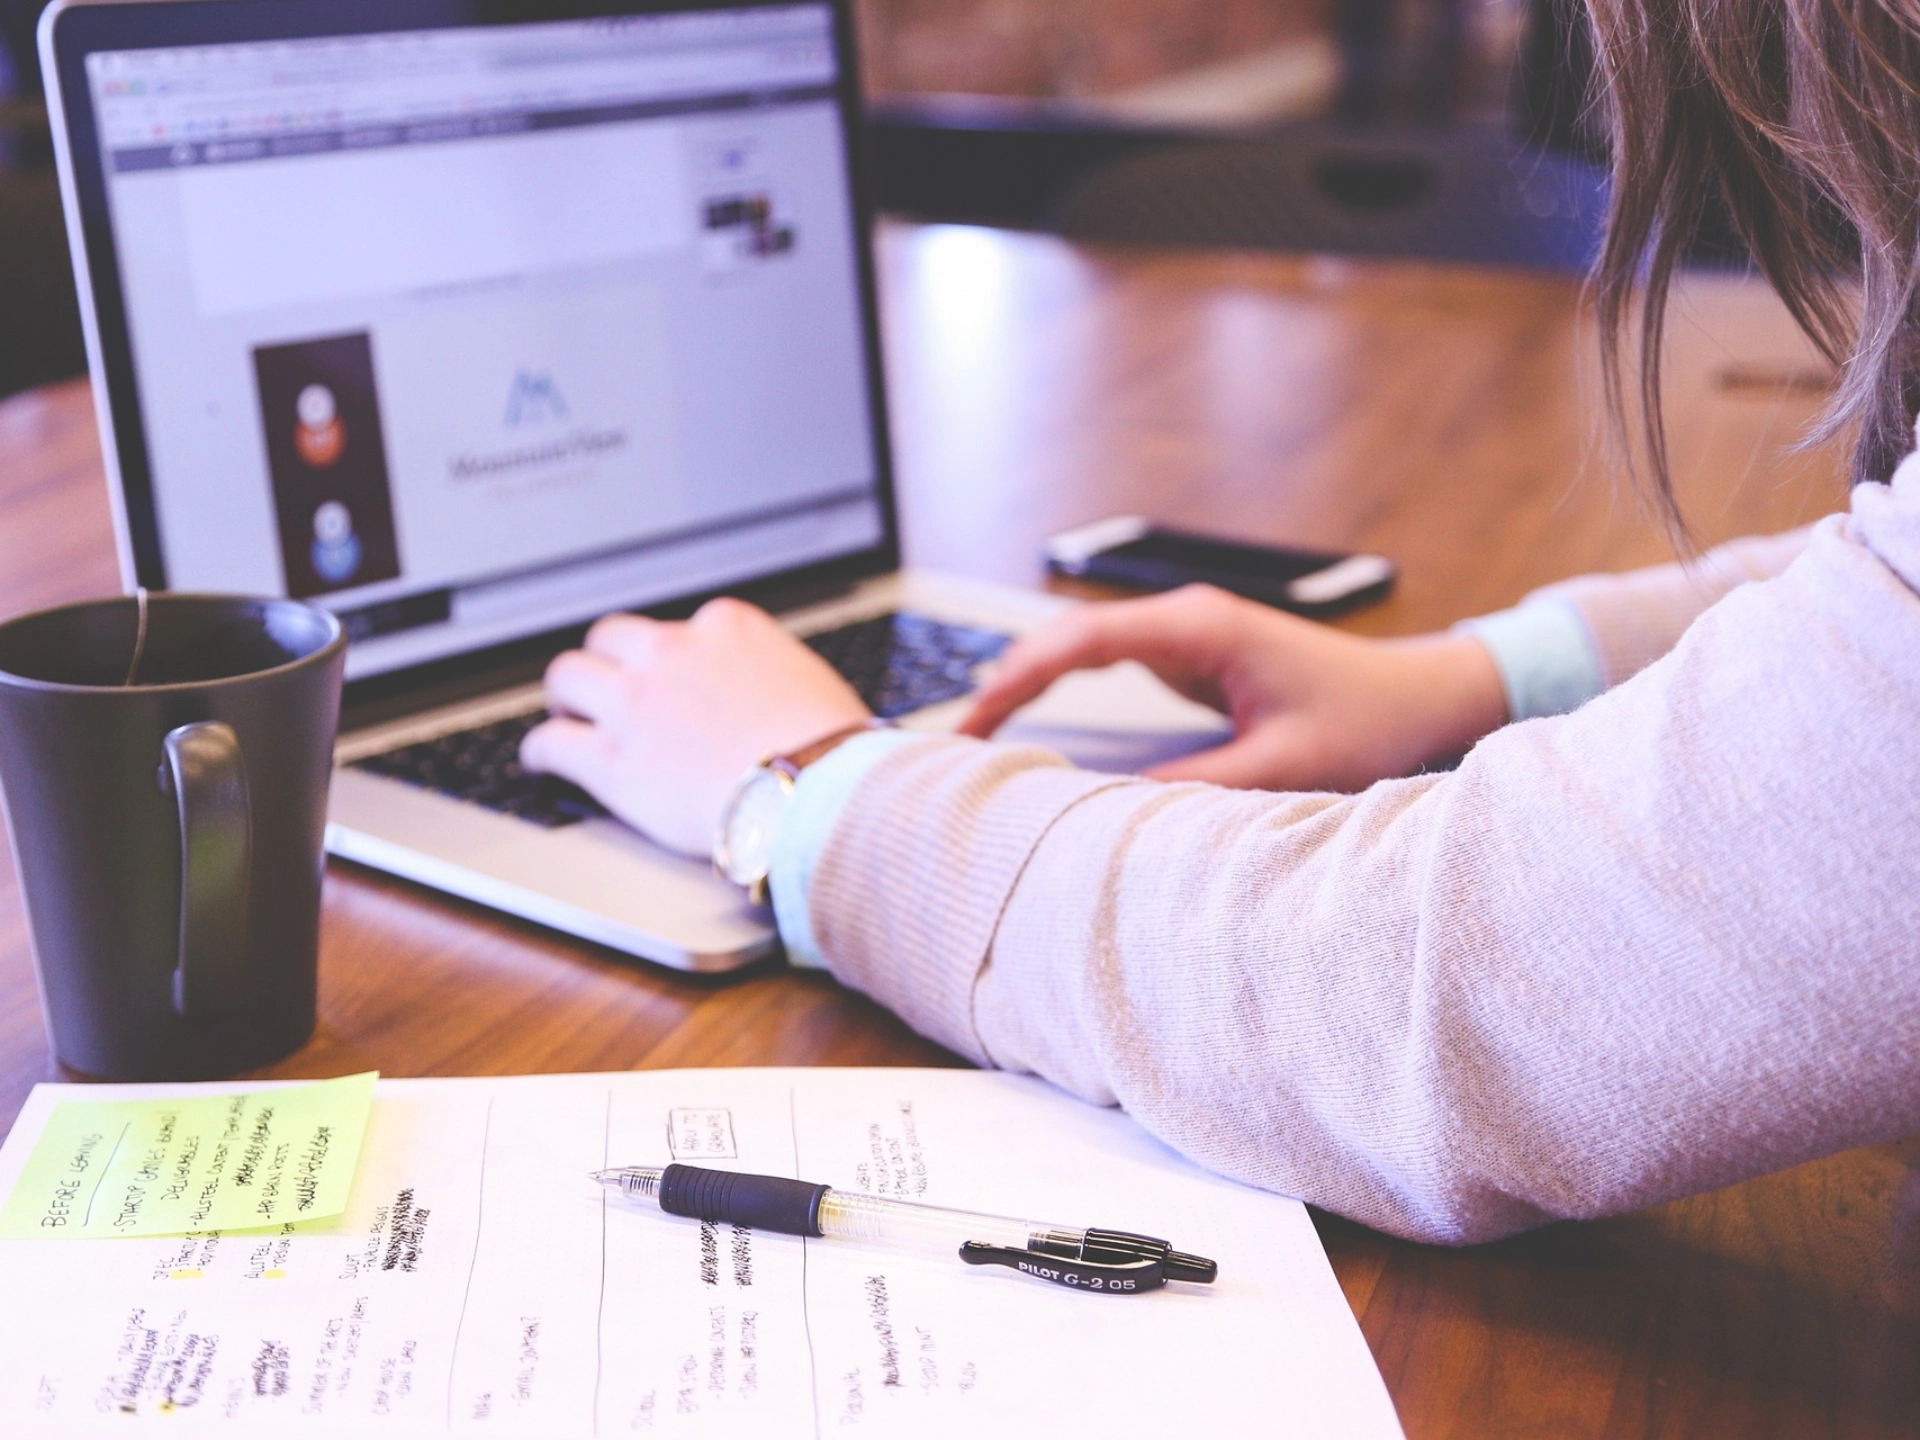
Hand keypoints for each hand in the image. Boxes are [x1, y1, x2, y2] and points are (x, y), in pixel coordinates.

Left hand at [520, 599, 870, 855]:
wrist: (817, 793)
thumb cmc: (832, 750)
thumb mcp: (808, 681)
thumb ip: (770, 674)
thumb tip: (773, 695)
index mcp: (726, 627)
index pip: (679, 627)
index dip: (668, 657)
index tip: (667, 676)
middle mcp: (673, 652)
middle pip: (611, 637)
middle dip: (606, 661)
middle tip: (605, 688)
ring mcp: (636, 703)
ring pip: (569, 676)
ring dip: (566, 696)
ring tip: (567, 715)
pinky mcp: (612, 760)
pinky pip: (551, 743)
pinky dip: (541, 751)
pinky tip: (542, 761)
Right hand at [959, 585, 1507, 791]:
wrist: (1421, 697)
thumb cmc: (1367, 721)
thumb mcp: (1282, 766)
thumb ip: (1195, 786)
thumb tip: (1109, 811)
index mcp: (1200, 628)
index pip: (1082, 641)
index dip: (1018, 678)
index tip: (973, 721)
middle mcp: (1186, 621)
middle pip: (1066, 639)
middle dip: (1007, 682)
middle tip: (955, 742)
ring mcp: (1187, 635)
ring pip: (1082, 650)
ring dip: (1030, 685)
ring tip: (977, 738)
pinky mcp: (1193, 658)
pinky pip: (1108, 667)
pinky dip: (1063, 692)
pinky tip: (1033, 725)